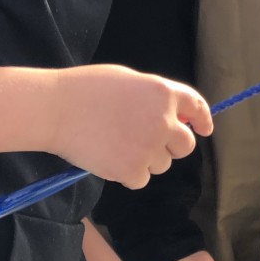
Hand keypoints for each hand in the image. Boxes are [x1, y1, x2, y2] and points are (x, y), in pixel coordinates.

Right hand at [52, 64, 212, 188]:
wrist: (56, 109)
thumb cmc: (86, 90)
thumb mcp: (129, 81)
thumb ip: (155, 98)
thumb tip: (176, 115)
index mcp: (163, 93)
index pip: (197, 107)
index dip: (203, 120)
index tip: (204, 129)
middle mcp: (163, 121)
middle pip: (185, 145)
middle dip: (172, 146)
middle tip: (149, 143)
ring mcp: (149, 147)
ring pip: (162, 164)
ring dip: (146, 159)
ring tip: (116, 144)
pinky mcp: (132, 170)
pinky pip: (141, 179)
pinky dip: (128, 174)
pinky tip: (108, 158)